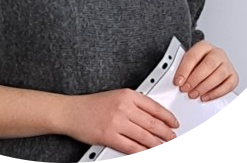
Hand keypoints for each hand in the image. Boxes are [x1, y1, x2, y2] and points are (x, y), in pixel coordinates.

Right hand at [62, 89, 178, 153]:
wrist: (71, 111)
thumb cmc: (92, 104)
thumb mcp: (115, 96)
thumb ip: (134, 104)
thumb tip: (153, 116)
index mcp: (126, 94)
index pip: (154, 106)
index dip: (167, 117)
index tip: (174, 123)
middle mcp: (123, 107)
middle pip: (152, 123)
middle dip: (166, 133)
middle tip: (172, 138)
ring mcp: (116, 122)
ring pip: (145, 137)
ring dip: (158, 145)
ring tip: (163, 146)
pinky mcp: (109, 137)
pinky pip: (132, 147)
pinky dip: (143, 152)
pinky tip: (147, 152)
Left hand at [174, 40, 238, 100]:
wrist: (209, 63)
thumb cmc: (197, 63)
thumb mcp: (188, 61)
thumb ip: (183, 68)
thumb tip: (178, 80)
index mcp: (204, 46)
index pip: (194, 56)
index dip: (185, 69)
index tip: (178, 81)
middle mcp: (217, 53)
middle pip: (208, 65)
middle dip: (195, 79)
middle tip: (186, 88)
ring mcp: (227, 64)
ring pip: (219, 75)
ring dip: (204, 87)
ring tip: (194, 94)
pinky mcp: (233, 76)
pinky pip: (228, 86)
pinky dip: (215, 93)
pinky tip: (205, 96)